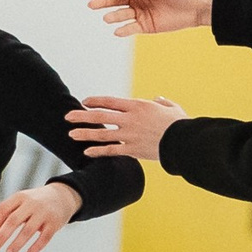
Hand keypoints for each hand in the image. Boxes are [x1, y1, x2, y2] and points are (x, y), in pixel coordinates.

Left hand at [0, 180, 79, 251]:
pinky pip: (45, 237)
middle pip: (14, 220)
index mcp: (20, 197)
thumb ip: (7, 213)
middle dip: (3, 235)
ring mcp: (44, 213)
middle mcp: (32, 204)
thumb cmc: (36, 202)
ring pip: (28, 230)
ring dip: (17, 243)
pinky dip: (36, 246)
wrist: (62, 197)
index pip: (4, 209)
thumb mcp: (22, 201)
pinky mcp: (54, 223)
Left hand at [66, 95, 185, 162]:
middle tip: (68, 116)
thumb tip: (158, 99)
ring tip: (71, 134)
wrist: (183, 141)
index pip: (110, 101)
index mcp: (137, 106)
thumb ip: (162, 102)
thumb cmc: (179, 124)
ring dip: (85, 134)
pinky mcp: (132, 149)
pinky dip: (98, 151)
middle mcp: (130, 119)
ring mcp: (129, 135)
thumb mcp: (171, 108)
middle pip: (100, 115)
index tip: (84, 102)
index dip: (95, 101)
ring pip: (102, 133)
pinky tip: (87, 153)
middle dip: (82, 115)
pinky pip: (112, 150)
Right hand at [82, 0, 211, 36]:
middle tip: (91, 5)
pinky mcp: (146, 26)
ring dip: (113, 16)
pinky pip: (131, 28)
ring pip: (121, 14)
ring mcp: (140, 13)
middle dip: (102, 2)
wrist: (196, 6)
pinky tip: (117, 31)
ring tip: (107, 18)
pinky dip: (123, 30)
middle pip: (114, 0)